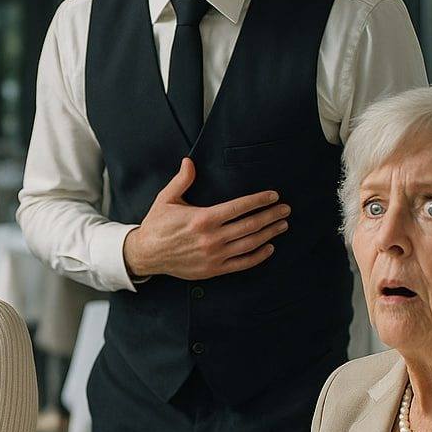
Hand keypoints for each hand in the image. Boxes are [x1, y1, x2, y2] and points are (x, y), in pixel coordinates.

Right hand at [122, 157, 289, 279]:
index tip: (273, 196)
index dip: (259, 200)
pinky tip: (268, 248)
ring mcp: (214, 256)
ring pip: (249, 244)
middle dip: (271, 216)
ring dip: (269, 234)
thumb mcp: (166, 199)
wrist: (146, 254)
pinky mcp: (213, 269)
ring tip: (282, 225)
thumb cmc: (157, 225)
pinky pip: (242, 264)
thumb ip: (182, 180)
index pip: (239, 207)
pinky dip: (258, 256)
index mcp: (202, 218)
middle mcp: (211, 238)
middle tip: (285, 209)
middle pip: (249, 225)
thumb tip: (189, 162)